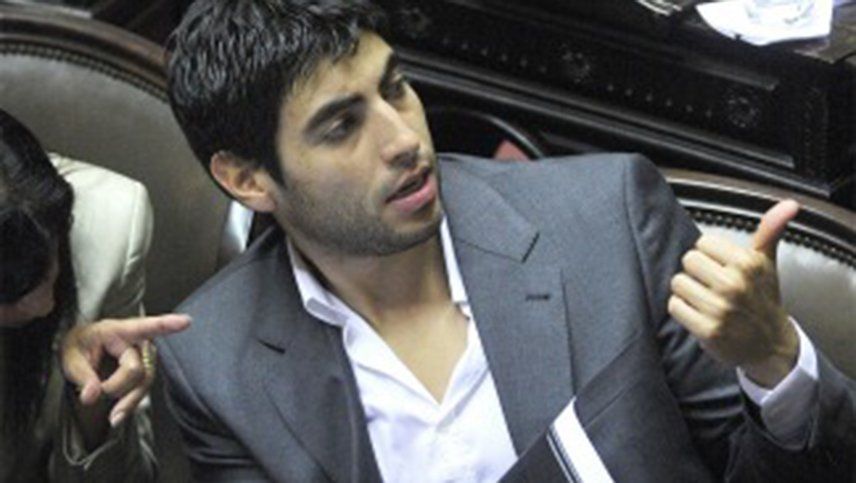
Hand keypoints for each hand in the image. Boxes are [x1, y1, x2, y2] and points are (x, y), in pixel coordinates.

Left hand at [60, 314, 189, 438]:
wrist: (83, 351)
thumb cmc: (80, 346)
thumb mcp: (71, 356)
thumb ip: (82, 376)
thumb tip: (91, 396)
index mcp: (118, 330)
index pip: (144, 326)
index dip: (167, 324)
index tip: (186, 321)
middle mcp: (138, 341)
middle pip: (137, 369)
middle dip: (117, 386)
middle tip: (93, 392)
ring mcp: (145, 356)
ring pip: (145, 382)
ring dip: (128, 400)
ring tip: (112, 416)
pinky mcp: (146, 371)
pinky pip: (143, 389)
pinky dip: (131, 403)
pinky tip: (118, 415)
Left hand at [668, 200, 799, 387]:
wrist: (770, 345)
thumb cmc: (763, 299)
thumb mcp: (767, 263)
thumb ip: (770, 230)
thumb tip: (789, 204)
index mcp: (747, 263)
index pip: (703, 243)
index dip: (710, 256)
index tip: (722, 268)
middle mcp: (734, 284)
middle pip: (688, 260)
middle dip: (697, 273)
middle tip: (712, 285)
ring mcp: (720, 308)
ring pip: (678, 283)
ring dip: (688, 292)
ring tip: (706, 300)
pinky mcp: (707, 329)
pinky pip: (674, 306)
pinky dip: (683, 311)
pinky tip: (700, 315)